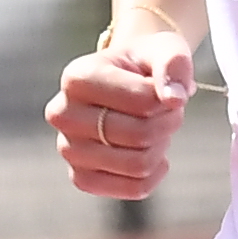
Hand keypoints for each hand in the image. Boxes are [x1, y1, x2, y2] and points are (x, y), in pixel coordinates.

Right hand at [52, 25, 193, 196]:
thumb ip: (172, 64)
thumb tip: (174, 98)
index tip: (166, 91)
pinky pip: (133, 189)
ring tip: (155, 129)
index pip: (144, 102)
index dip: (169, 100)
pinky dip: (153, 174)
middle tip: (167, 111)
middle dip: (167, 124)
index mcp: (77, 77)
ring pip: (138, 165)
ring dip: (160, 148)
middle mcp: (62, 114)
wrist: (125, 82)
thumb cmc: (143, 65)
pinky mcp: (81, 177)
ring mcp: (68, 149)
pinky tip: (151, 153)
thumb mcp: (163, 49)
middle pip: (140, 135)